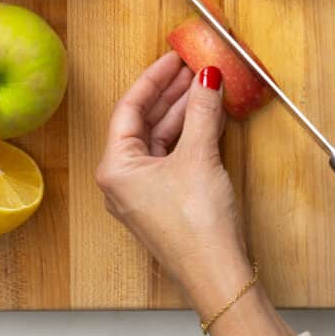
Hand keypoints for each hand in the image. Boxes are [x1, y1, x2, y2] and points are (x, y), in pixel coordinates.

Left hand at [96, 51, 292, 335]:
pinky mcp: (166, 201)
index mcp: (115, 167)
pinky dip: (190, 135)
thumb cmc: (197, 224)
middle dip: (172, 93)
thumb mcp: (198, 156)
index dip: (154, 78)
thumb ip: (202, 111)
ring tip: (207, 85)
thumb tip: (208, 76)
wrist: (219, 277)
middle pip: (145, 122)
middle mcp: (123, 179)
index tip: (174, 57)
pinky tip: (209, 116)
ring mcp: (144, 192)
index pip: (130, 107)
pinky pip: (174, 156)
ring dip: (184, 112)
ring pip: (162, 139)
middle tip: (195, 66)